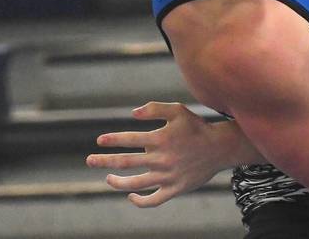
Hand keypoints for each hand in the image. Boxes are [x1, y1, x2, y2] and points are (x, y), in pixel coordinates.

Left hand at [86, 102, 224, 207]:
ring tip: (107, 178)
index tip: (100, 141)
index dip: (111, 140)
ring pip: (135, 184)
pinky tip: (130, 196)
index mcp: (160, 139)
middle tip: (89, 160)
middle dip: (104, 161)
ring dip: (117, 182)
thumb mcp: (177, 110)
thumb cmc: (196, 126)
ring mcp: (167, 176)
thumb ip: (154, 108)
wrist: (219, 147)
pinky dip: (140, 201)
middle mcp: (161, 159)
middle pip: (126, 163)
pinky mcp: (175, 189)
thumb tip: (131, 114)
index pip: (128, 140)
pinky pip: (153, 200)